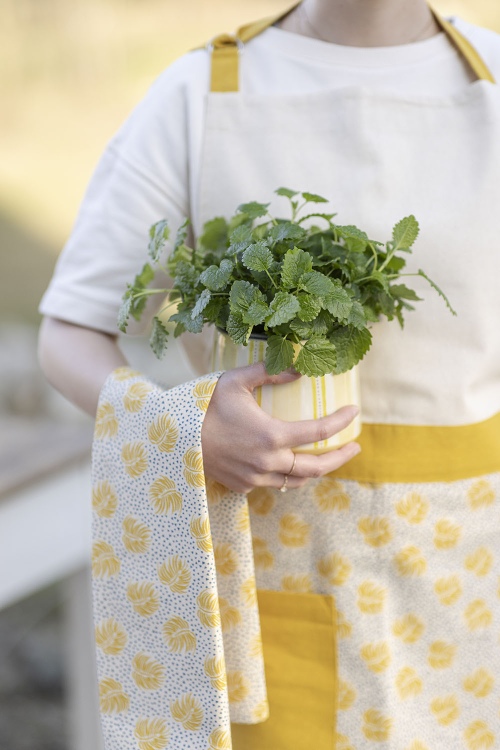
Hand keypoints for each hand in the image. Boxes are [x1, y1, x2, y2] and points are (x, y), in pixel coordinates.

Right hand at [201, 362, 360, 493]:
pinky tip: (289, 465)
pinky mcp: (243, 486)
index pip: (319, 432)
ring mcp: (256, 478)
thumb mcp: (236, 381)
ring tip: (325, 458)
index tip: (355, 412)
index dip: (341, 422)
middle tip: (355, 447)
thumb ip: (269, 373)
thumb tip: (299, 368)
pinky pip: (273, 484)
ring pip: (297, 480)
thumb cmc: (205, 406)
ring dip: (316, 470)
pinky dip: (286, 475)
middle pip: (317, 467)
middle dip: (341, 458)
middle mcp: (269, 462)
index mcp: (272, 435)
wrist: (175, 438)